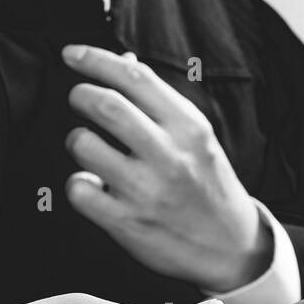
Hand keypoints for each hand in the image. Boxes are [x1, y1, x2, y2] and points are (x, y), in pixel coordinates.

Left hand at [62, 44, 271, 293]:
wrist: (230, 247)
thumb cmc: (209, 187)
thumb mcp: (198, 138)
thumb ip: (160, 101)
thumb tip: (122, 62)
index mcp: (189, 127)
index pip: (135, 78)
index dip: (95, 60)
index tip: (72, 55)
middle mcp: (169, 155)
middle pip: (105, 105)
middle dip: (79, 95)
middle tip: (78, 99)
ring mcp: (147, 190)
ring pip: (84, 145)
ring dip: (76, 140)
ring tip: (87, 147)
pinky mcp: (127, 222)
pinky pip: (79, 191)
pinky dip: (78, 184)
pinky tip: (92, 185)